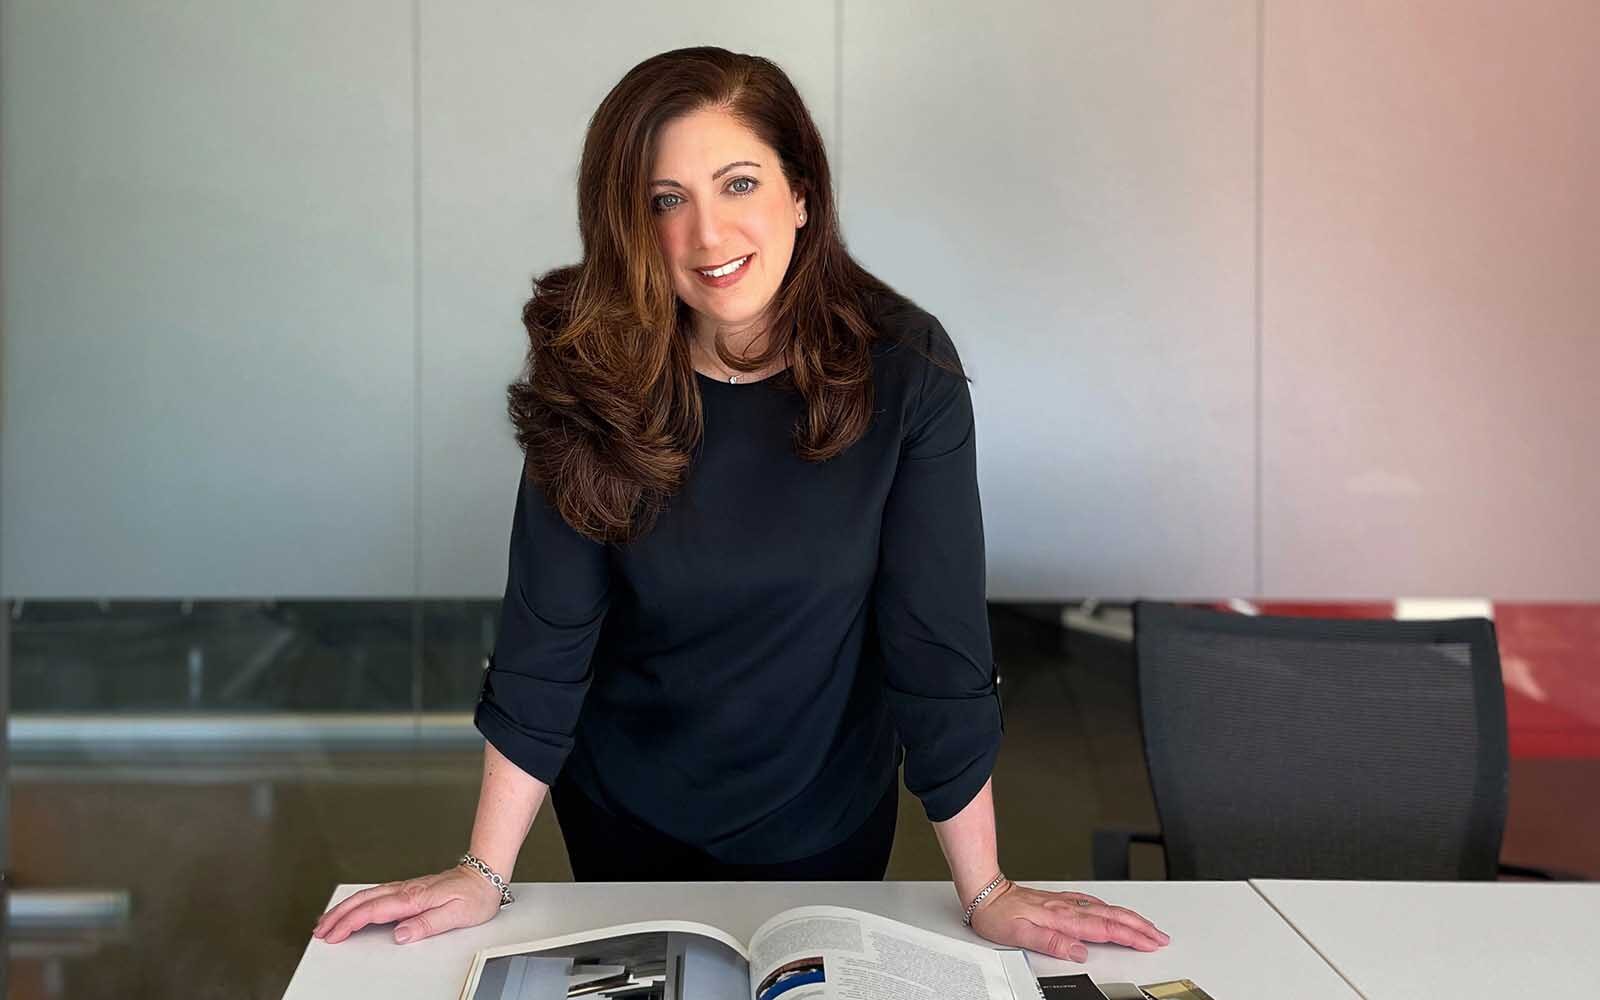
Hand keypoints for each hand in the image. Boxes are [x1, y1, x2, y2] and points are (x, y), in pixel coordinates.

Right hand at [311, 865, 504, 944]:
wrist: (485, 876)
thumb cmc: (475, 895)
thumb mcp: (456, 915)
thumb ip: (427, 924)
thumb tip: (401, 934)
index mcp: (414, 898)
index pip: (373, 911)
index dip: (350, 923)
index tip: (334, 935)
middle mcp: (406, 890)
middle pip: (363, 901)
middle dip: (338, 916)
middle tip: (320, 931)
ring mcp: (406, 888)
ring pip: (367, 896)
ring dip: (344, 908)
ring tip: (327, 921)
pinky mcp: (409, 890)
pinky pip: (376, 895)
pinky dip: (359, 903)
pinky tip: (355, 909)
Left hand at [968, 880, 1170, 962]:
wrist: (985, 892)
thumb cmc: (997, 914)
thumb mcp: (1019, 934)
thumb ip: (1052, 942)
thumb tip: (1079, 950)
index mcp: (1062, 918)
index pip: (1105, 929)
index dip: (1131, 936)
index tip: (1151, 943)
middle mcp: (1067, 908)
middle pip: (1113, 917)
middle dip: (1140, 927)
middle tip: (1160, 937)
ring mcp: (1066, 902)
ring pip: (1107, 909)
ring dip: (1130, 918)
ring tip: (1148, 927)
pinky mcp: (1060, 900)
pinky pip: (1094, 904)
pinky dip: (1112, 910)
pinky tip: (1115, 912)